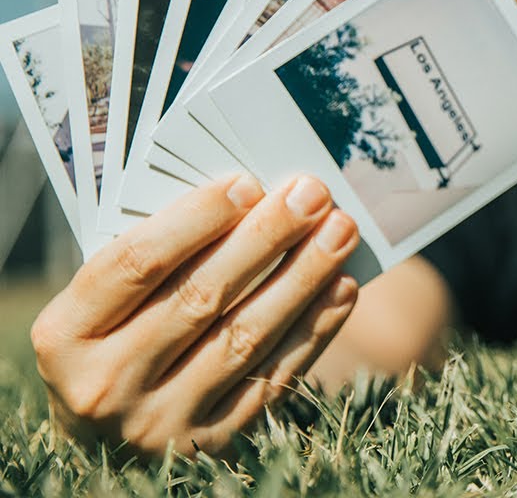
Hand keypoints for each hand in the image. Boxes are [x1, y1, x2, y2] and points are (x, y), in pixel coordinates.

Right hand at [31, 174, 360, 457]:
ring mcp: (159, 420)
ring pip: (245, 336)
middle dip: (266, 238)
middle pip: (200, 296)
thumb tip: (249, 199)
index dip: (195, 219)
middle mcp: (106, 384)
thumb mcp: (102, 307)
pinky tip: (340, 288)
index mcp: (65, 336)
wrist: (105, 443)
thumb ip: (155, 260)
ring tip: (339, 233)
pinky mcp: (210, 443)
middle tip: (312, 195)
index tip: (247, 183)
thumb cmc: (112, 345)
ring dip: (302, 278)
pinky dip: (313, 329)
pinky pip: (272, 377)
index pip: (135, 264)